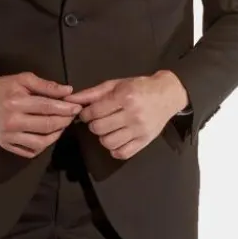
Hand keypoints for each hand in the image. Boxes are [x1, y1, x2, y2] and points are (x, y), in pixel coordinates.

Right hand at [0, 71, 82, 157]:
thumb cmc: (2, 87)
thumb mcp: (22, 79)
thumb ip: (46, 85)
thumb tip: (68, 91)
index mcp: (16, 103)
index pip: (48, 107)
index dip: (66, 108)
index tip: (77, 107)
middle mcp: (12, 122)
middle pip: (47, 126)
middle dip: (64, 121)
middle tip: (72, 116)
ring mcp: (9, 136)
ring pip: (41, 142)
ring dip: (56, 135)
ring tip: (61, 126)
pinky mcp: (6, 145)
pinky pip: (30, 151)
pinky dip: (43, 145)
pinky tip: (47, 136)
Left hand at [63, 71, 188, 159]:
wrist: (168, 95)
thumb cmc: (139, 87)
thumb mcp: (116, 85)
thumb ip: (92, 93)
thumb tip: (69, 100)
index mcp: (125, 96)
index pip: (94, 112)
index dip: (85, 113)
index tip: (88, 112)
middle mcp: (133, 114)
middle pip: (99, 128)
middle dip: (94, 124)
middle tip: (100, 119)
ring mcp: (140, 130)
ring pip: (108, 142)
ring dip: (103, 137)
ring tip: (108, 129)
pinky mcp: (145, 141)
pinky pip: (122, 153)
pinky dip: (115, 149)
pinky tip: (117, 139)